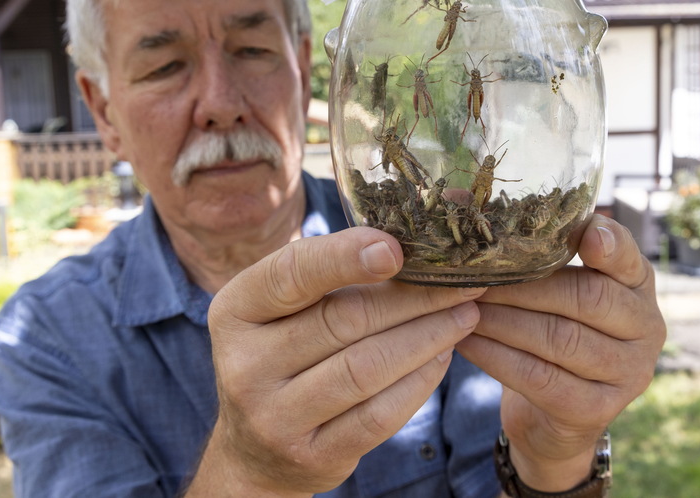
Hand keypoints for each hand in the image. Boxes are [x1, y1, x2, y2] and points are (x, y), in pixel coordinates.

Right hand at [189, 227, 485, 495]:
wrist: (254, 449)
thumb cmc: (280, 353)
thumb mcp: (278, 310)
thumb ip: (323, 275)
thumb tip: (401, 243)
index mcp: (234, 311)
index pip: (291, 273)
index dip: (345, 256)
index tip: (397, 247)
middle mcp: (244, 364)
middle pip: (343, 320)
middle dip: (413, 298)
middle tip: (461, 282)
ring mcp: (274, 416)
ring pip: (366, 368)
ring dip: (427, 337)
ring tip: (464, 314)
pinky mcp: (312, 455)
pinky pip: (379, 415)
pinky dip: (419, 382)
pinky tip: (442, 357)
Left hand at [457, 214, 665, 491]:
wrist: (552, 412)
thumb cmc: (549, 327)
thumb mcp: (555, 286)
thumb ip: (534, 248)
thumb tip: (461, 196)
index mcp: (638, 285)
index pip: (628, 259)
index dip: (610, 245)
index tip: (585, 234)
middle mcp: (646, 327)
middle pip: (586, 298)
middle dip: (523, 286)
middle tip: (473, 276)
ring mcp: (628, 373)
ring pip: (560, 339)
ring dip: (503, 320)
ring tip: (462, 306)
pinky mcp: (598, 410)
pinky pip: (540, 378)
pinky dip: (496, 357)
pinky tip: (463, 342)